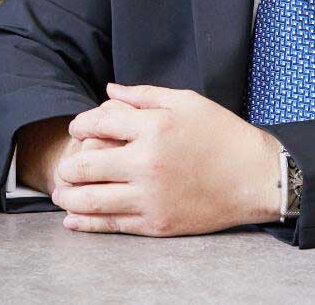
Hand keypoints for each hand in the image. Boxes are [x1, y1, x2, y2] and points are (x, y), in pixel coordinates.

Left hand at [52, 82, 281, 235]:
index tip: (78, 127)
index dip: (80, 124)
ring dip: (68, 197)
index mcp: (154, 127)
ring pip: (91, 201)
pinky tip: (73, 220)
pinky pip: (111, 225)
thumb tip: (109, 90)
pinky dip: (86, 223)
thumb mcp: (187, 102)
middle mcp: (147, 163)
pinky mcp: (156, 223)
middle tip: (64, 167)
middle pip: (86, 165)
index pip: (98, 123)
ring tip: (61, 193)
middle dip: (68, 166)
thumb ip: (144, 95)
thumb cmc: (222, 134)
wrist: (253, 177)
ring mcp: (150, 196)